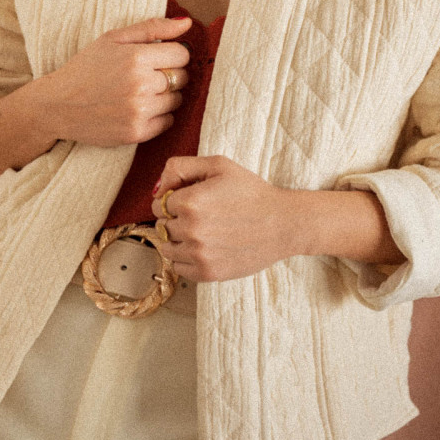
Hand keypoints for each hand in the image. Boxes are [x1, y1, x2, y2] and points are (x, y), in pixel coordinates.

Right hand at [34, 16, 191, 146]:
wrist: (58, 105)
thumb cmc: (86, 68)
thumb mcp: (113, 39)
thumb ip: (153, 28)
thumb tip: (187, 22)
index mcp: (137, 57)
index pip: (182, 55)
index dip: (172, 55)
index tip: (156, 59)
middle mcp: (141, 85)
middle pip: (182, 78)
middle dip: (169, 75)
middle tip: (145, 77)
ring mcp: (139, 111)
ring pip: (177, 101)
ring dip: (165, 96)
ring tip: (139, 93)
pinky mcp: (136, 132)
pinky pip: (168, 122)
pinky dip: (158, 116)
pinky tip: (138, 109)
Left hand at [151, 155, 295, 282]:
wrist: (283, 223)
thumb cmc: (251, 192)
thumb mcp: (219, 165)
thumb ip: (181, 167)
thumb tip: (157, 188)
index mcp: (190, 202)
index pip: (159, 204)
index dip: (174, 200)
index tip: (193, 200)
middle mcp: (191, 230)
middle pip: (161, 226)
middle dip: (176, 220)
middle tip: (202, 216)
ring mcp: (198, 254)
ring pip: (166, 248)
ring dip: (178, 240)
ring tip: (203, 232)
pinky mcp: (207, 273)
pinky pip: (178, 267)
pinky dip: (186, 259)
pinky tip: (206, 247)